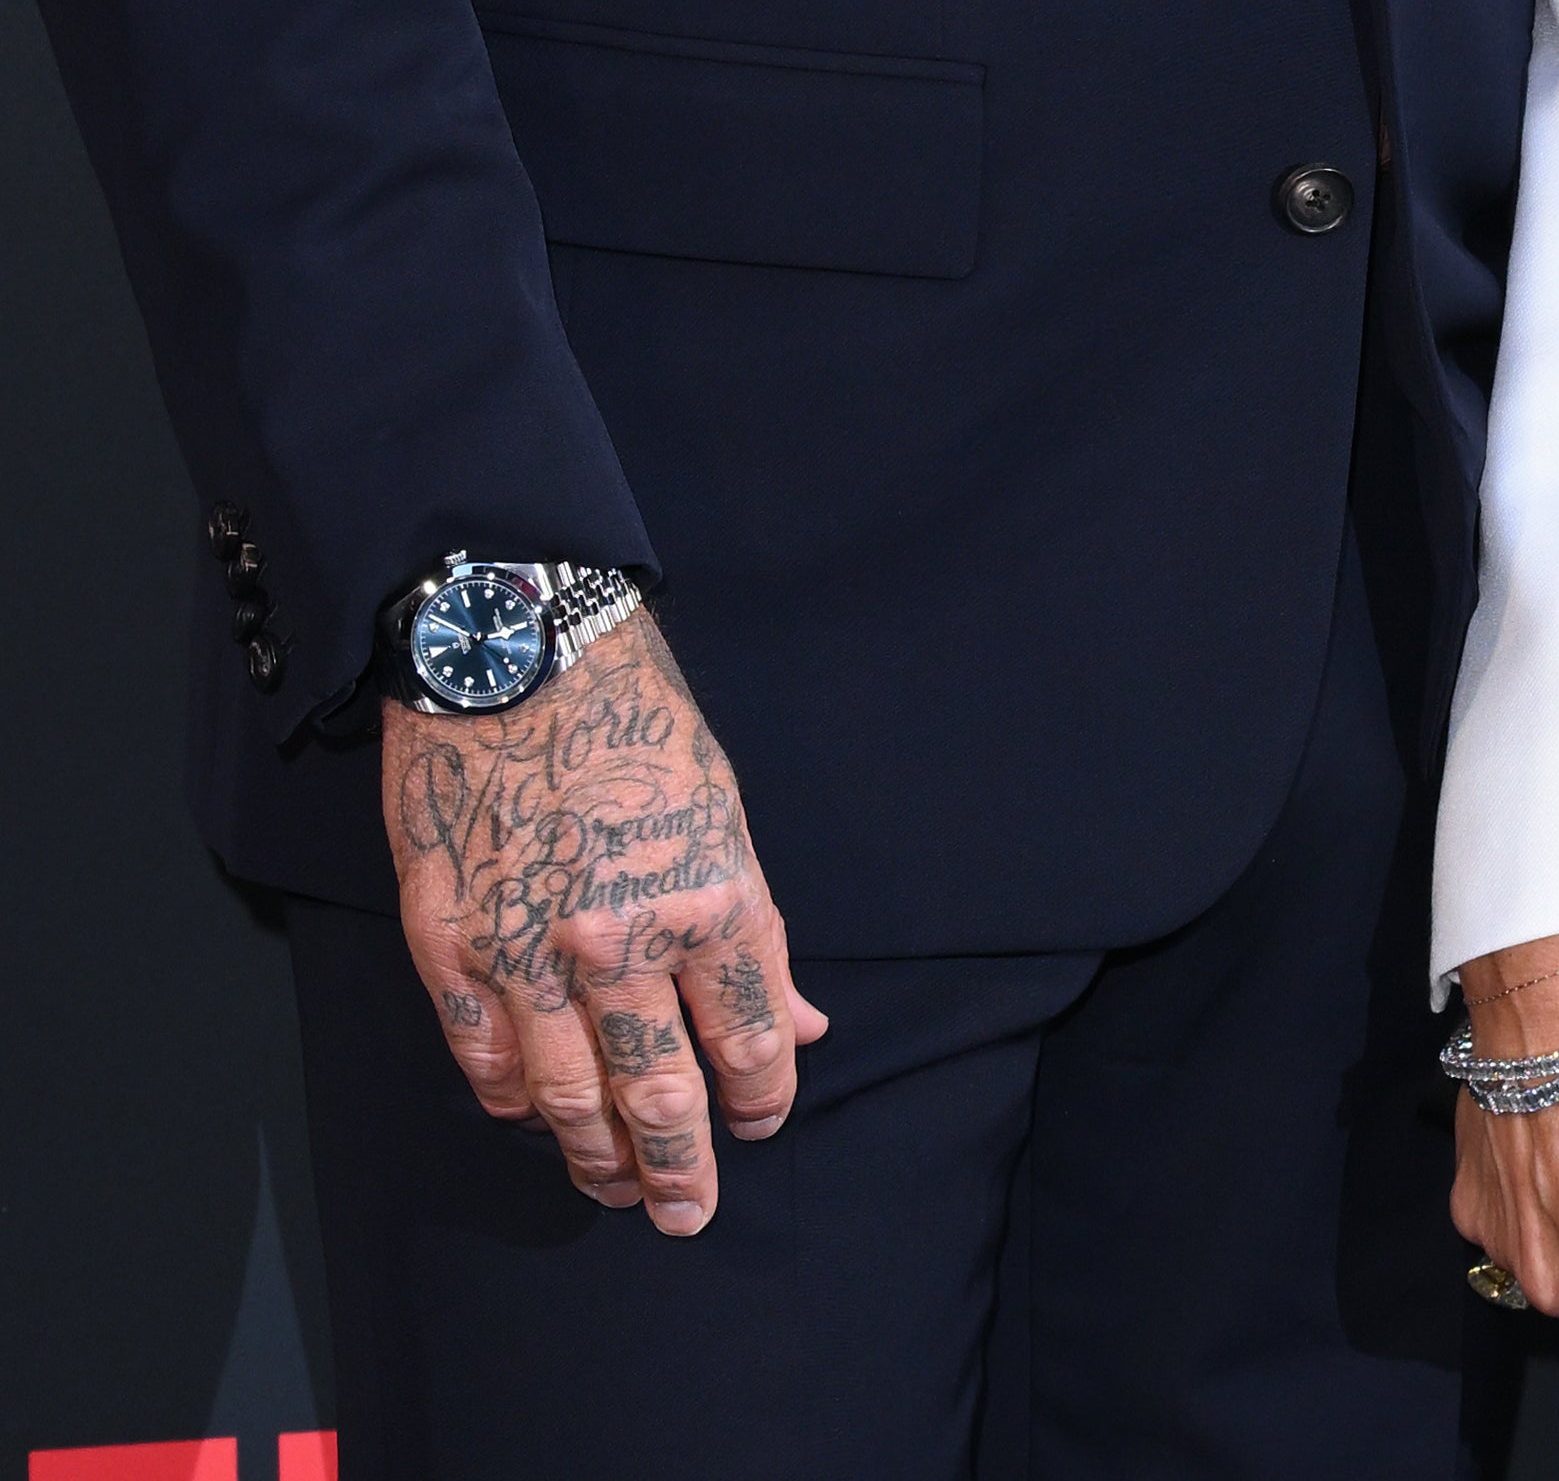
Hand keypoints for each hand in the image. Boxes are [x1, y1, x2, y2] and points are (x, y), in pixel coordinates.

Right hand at [384, 609, 827, 1232]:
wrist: (515, 659)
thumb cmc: (635, 724)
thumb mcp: (725, 814)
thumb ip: (755, 933)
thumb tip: (795, 1024)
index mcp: (708, 901)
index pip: (750, 1043)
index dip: (763, 1100)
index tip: (762, 1123)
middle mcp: (619, 944)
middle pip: (658, 1098)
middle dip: (680, 1170)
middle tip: (688, 1214)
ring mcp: (526, 956)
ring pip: (567, 1102)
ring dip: (596, 1158)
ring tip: (616, 1188)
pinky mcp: (449, 952)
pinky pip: (487, 1064)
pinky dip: (516, 1103)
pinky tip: (538, 1118)